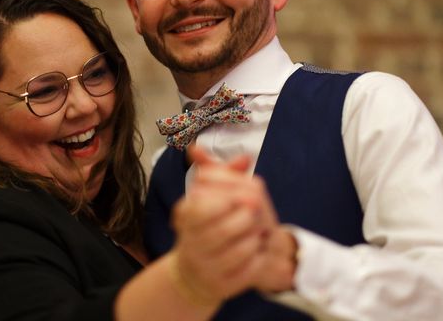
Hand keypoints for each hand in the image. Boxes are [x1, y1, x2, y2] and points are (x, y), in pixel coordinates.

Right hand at [170, 146, 266, 301]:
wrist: (196, 272)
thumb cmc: (206, 225)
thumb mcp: (209, 197)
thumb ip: (225, 174)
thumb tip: (244, 157)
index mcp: (184, 218)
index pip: (200, 206)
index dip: (226, 199)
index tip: (247, 194)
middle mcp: (189, 243)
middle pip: (221, 230)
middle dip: (245, 219)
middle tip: (257, 212)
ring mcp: (204, 267)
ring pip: (237, 251)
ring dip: (253, 238)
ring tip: (258, 231)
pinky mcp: (220, 286)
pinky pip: (246, 272)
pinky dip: (257, 259)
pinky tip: (258, 250)